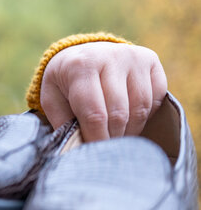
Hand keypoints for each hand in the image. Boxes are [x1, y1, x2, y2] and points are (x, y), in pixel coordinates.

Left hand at [40, 42, 166, 141]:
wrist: (81, 53)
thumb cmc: (64, 83)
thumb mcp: (52, 99)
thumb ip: (62, 122)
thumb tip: (77, 151)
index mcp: (80, 66)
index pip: (94, 113)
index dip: (97, 139)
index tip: (95, 155)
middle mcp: (109, 56)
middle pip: (119, 113)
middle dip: (112, 138)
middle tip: (105, 149)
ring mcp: (132, 56)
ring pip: (140, 108)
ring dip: (129, 130)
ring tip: (116, 136)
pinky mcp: (149, 59)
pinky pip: (156, 97)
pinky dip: (145, 115)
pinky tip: (129, 118)